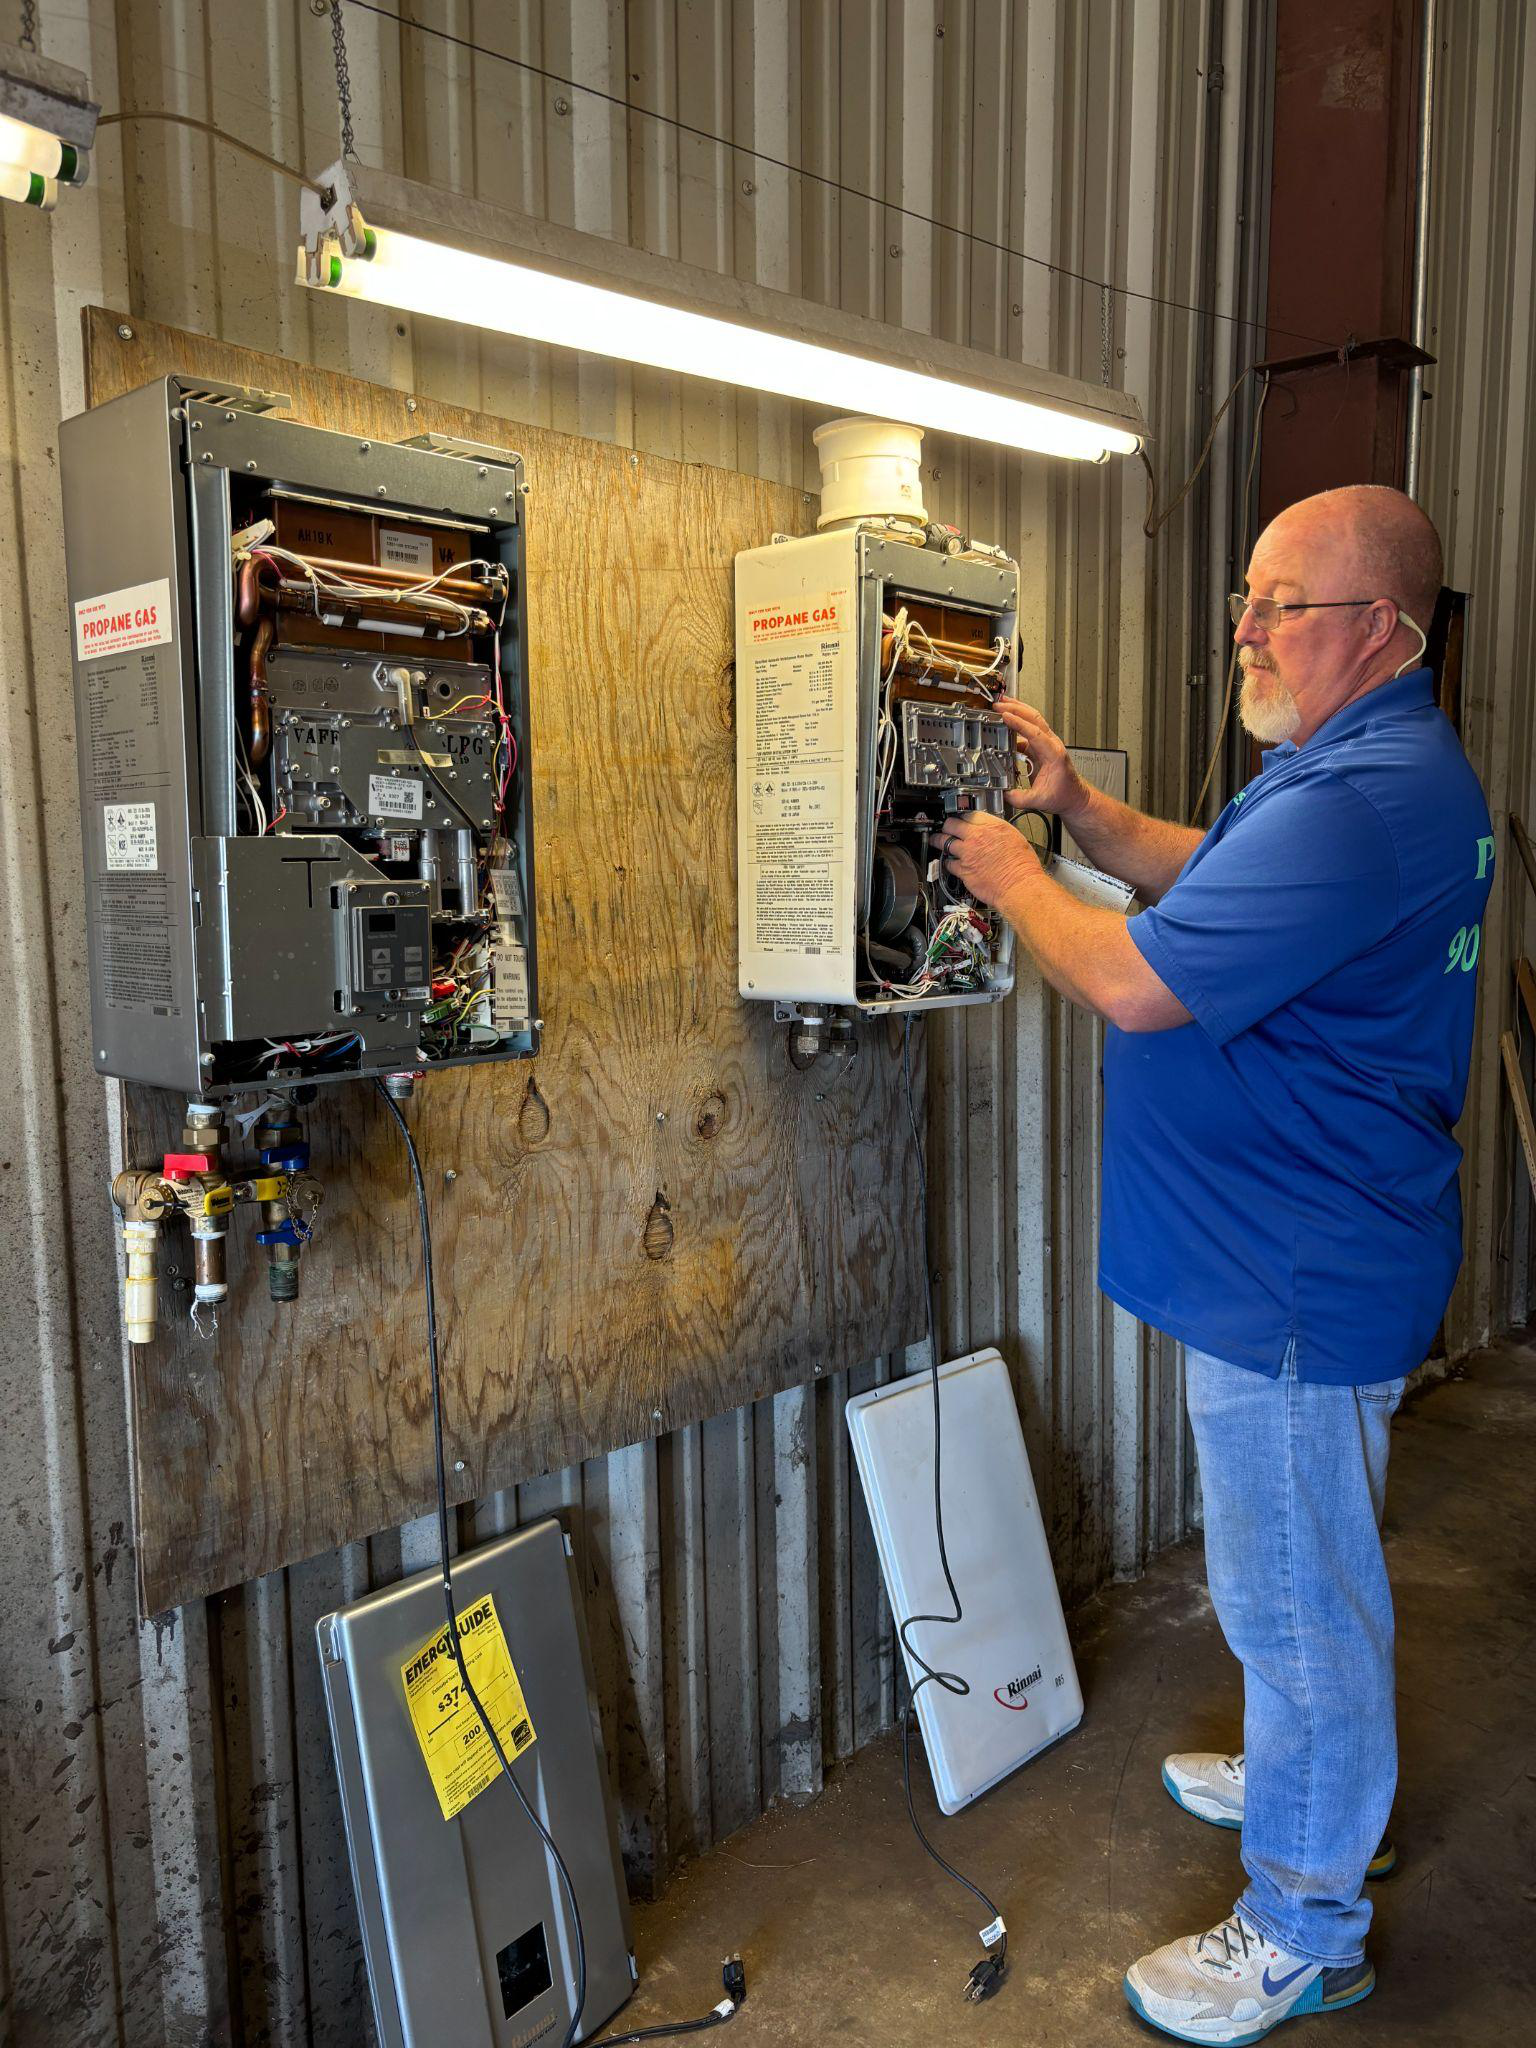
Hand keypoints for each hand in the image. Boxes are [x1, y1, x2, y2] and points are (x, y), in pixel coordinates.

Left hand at [931, 811, 1039, 910]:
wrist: (1019, 886)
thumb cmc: (1022, 866)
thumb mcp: (1015, 837)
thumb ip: (998, 831)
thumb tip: (991, 831)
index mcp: (992, 826)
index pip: (969, 814)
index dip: (963, 816)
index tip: (960, 818)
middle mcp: (977, 837)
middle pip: (951, 824)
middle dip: (947, 825)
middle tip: (946, 827)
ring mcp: (967, 854)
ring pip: (944, 842)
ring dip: (939, 841)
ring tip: (937, 840)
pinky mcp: (963, 870)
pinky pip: (948, 863)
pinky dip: (948, 862)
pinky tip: (949, 862)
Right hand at [993, 697, 1088, 821]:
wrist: (1074, 796)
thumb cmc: (1064, 794)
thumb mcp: (1040, 800)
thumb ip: (1020, 798)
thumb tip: (1005, 794)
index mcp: (1053, 753)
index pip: (1035, 732)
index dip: (1019, 723)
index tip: (1005, 716)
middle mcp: (1051, 744)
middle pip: (1034, 718)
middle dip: (1016, 708)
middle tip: (999, 704)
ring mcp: (1047, 743)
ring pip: (1033, 720)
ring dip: (1018, 710)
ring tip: (1002, 704)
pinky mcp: (1041, 747)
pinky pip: (1028, 730)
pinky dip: (1017, 723)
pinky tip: (1006, 723)